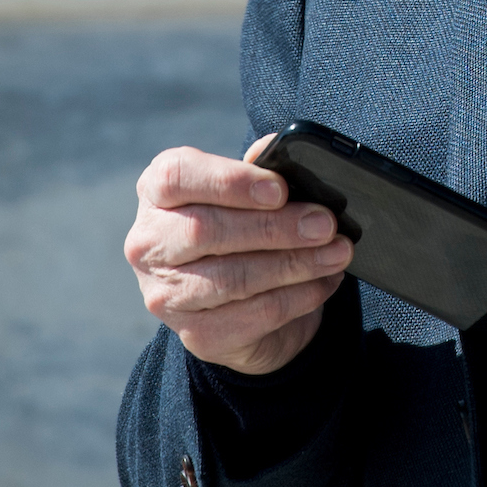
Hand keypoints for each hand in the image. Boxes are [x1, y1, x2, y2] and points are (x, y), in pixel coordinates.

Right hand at [126, 134, 352, 374]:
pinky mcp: (196, 335)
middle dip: (275, 227)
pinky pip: (255, 315)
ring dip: (295, 264)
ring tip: (337, 253)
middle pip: (206, 230)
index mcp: (155, 192)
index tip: (279, 189)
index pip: (176, 176)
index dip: (229, 182)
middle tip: (325, 224)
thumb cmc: (238, 227)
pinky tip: (324, 281)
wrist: (235, 302)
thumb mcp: (245, 192)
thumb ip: (259, 169)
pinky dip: (298, 297)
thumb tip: (281, 151)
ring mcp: (166, 294)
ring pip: (234, 278)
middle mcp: (149, 243)